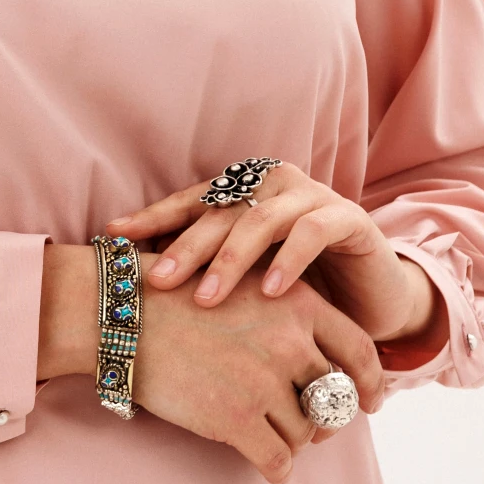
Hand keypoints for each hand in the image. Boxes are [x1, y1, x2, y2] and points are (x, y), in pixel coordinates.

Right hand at [36, 243, 383, 482]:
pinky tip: (264, 462)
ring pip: (306, 432)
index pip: (360, 350)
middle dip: (326, 417)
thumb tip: (314, 352)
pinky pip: (278, 460)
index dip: (371, 382)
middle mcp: (290, 342)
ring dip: (293, 439)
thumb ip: (283, 311)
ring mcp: (264, 383)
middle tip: (313, 427)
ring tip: (271, 435)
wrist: (121, 312)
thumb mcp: (241, 283)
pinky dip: (275, 466)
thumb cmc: (174, 294)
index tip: (370, 401)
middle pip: (335, 398)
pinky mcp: (235, 419)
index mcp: (298, 303)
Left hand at [106, 165, 445, 348]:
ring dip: (231, 259)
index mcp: (245, 191)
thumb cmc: (298, 287)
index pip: (191, 201)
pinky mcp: (348, 217)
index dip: (152, 217)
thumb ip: (205, 267)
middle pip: (221, 211)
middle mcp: (274, 183)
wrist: (370, 299)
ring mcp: (312, 196)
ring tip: (207, 297)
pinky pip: (313, 231)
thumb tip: (130, 276)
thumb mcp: (246, 278)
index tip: (113, 237)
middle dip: (185, 247)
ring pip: (261, 220)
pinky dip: (289, 260)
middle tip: (156, 280)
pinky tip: (271, 292)